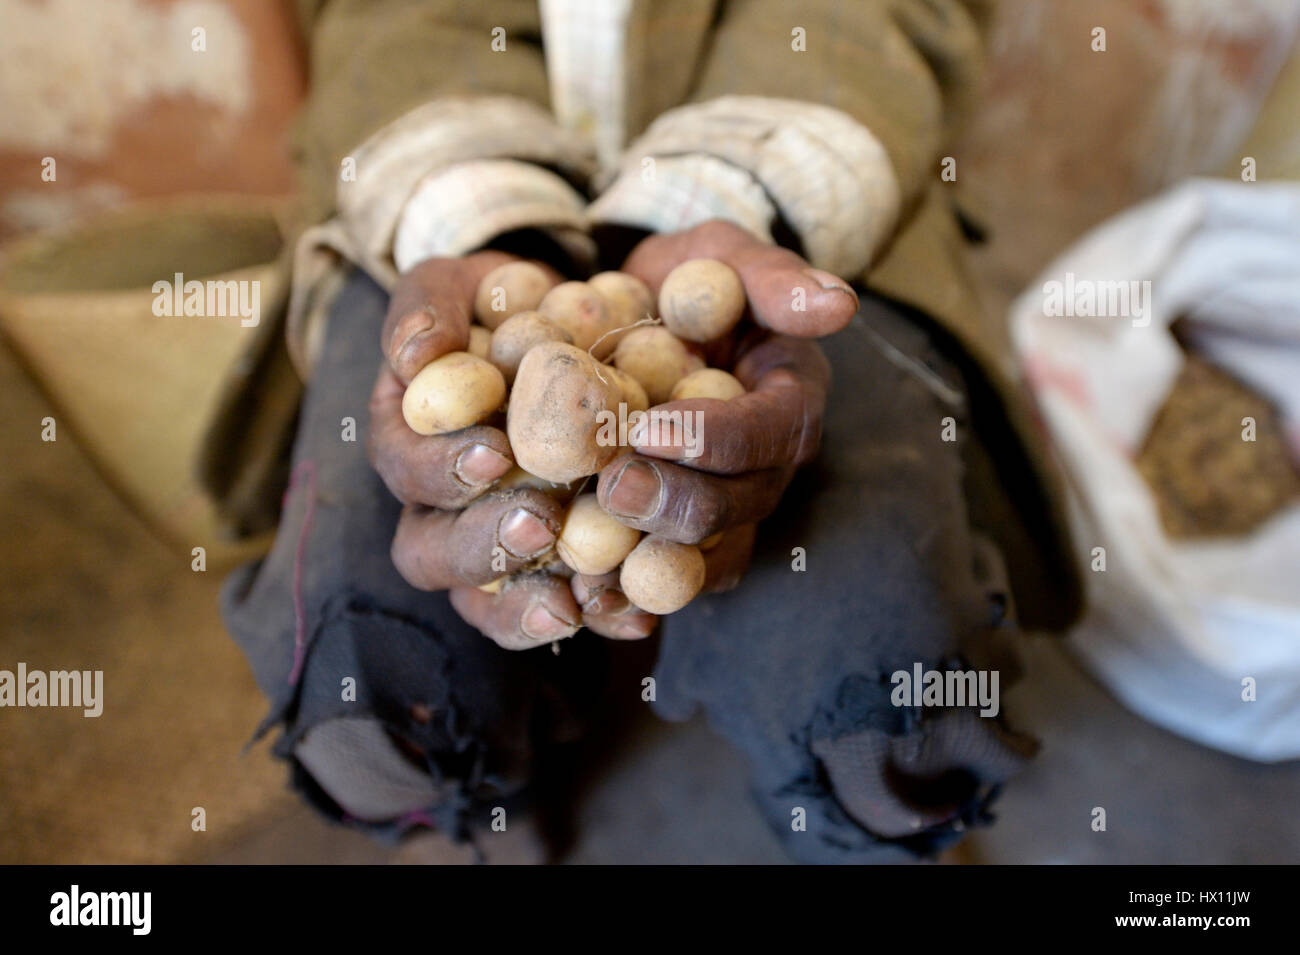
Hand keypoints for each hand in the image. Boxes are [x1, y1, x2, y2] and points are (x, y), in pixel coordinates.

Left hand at [594, 221, 850, 591]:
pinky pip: (665, 578)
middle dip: (673, 502)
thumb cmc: (687, 282)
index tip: (647, 428)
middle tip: (609, 484)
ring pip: (703, 556)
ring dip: (647, 560)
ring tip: (589, 550)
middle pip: (736, 506)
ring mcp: (728, 511)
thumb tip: (838, 304)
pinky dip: (626, 590)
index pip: (766, 432)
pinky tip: (579, 590)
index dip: (712, 438)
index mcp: (790, 403)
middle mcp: (767, 469)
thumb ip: (773, 275)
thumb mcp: (721, 255)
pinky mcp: (683, 539)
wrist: (639, 322)